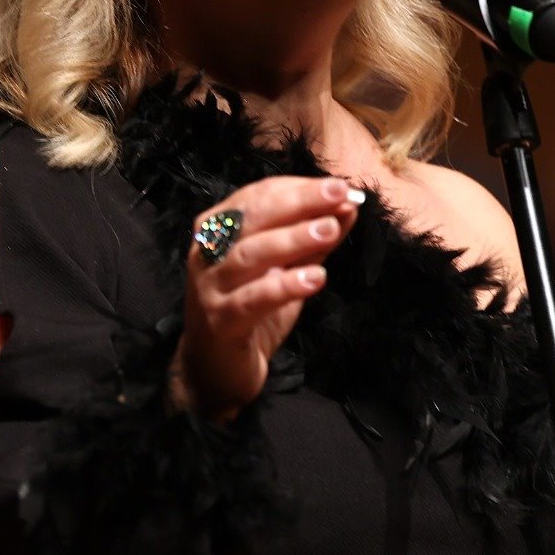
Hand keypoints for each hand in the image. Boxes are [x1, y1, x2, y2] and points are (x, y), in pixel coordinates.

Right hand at [170, 175, 360, 419]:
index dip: (299, 188)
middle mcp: (208, 251)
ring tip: (330, 229)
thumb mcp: (284, 268)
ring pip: (250, 254)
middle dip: (298, 202)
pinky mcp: (221, 321)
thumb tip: (347, 207)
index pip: (258, 196)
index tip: (339, 186)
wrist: (214, 368)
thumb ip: (312, 238)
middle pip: (253, 217)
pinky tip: (315, 277)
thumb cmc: (250, 309)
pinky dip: (284, 286)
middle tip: (339, 193)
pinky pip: (252, 299)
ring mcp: (211, 286)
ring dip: (293, 239)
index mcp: (219, 229)